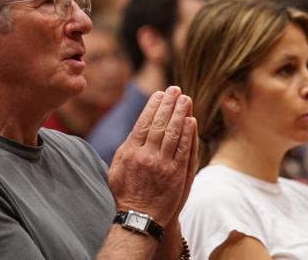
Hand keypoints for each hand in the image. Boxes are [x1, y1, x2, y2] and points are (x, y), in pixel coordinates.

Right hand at [108, 86, 197, 226]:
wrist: (139, 217)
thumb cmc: (125, 192)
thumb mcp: (116, 167)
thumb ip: (126, 147)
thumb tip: (136, 129)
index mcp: (130, 152)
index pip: (144, 122)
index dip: (153, 106)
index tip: (160, 94)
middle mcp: (146, 156)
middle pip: (160, 124)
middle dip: (169, 104)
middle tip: (175, 90)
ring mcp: (163, 165)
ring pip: (173, 133)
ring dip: (180, 114)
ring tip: (185, 99)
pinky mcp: (177, 174)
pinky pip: (184, 150)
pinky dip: (188, 134)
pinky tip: (191, 121)